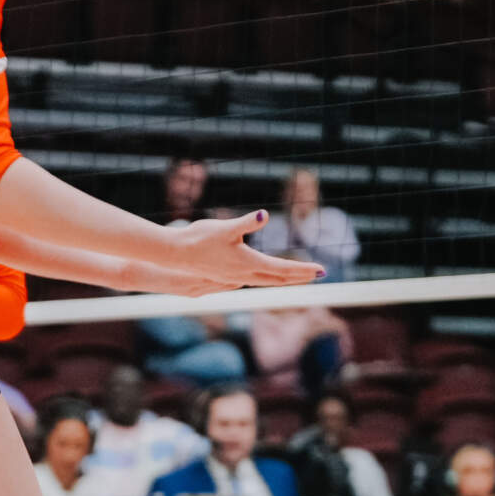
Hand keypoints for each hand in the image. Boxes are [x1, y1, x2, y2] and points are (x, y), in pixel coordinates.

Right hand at [159, 211, 326, 297]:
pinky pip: (255, 279)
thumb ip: (246, 223)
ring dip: (285, 278)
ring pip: (267, 280)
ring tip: (299, 276)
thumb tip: (263, 215)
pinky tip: (267, 275)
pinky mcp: (227, 276)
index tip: (321, 270)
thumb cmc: (198, 238)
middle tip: (319, 274)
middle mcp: (244, 274)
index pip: (283, 269)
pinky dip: (268, 278)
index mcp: (248, 263)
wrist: (174, 254)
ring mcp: (235, 277)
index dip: (303, 270)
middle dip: (300, 276)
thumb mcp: (225, 227)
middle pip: (279, 278)